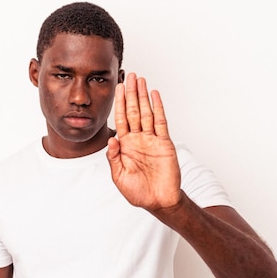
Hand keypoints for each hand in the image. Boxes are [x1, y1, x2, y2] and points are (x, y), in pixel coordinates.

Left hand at [106, 73, 181, 210]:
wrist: (158, 201)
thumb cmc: (138, 192)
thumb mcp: (119, 176)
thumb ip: (114, 158)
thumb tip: (111, 139)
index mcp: (125, 146)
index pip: (120, 119)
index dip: (119, 103)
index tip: (117, 88)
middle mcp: (138, 139)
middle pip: (133, 111)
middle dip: (131, 93)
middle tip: (130, 76)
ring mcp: (152, 139)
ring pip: (146, 112)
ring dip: (143, 96)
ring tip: (141, 80)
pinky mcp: (165, 143)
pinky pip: (161, 122)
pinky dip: (158, 108)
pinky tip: (155, 95)